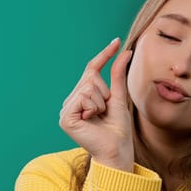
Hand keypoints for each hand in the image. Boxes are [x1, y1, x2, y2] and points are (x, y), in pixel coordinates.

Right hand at [59, 38, 133, 171]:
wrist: (117, 149)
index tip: (117, 41)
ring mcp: (66, 109)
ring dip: (101, 102)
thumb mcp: (119, 97)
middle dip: (105, 92)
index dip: (104, 55)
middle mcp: (72, 101)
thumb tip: (125, 51)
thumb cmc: (118, 128)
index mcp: (82, 96)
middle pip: (91, 77)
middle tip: (106, 110)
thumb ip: (118, 75)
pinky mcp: (65, 118)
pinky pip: (83, 98)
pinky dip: (94, 107)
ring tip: (99, 117)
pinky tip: (92, 120)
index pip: (92, 70)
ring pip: (88, 87)